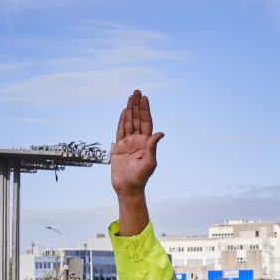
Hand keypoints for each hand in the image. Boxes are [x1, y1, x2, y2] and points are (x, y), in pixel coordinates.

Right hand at [111, 90, 163, 234]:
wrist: (127, 188)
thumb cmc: (140, 178)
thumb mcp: (149, 163)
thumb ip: (153, 147)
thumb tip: (160, 133)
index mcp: (147, 143)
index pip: (146, 123)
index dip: (145, 110)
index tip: (145, 98)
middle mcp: (139, 141)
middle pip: (138, 119)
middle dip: (137, 105)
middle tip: (137, 91)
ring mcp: (129, 143)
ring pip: (129, 122)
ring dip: (129, 110)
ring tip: (130, 97)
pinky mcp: (119, 147)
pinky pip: (120, 131)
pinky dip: (121, 120)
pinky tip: (123, 111)